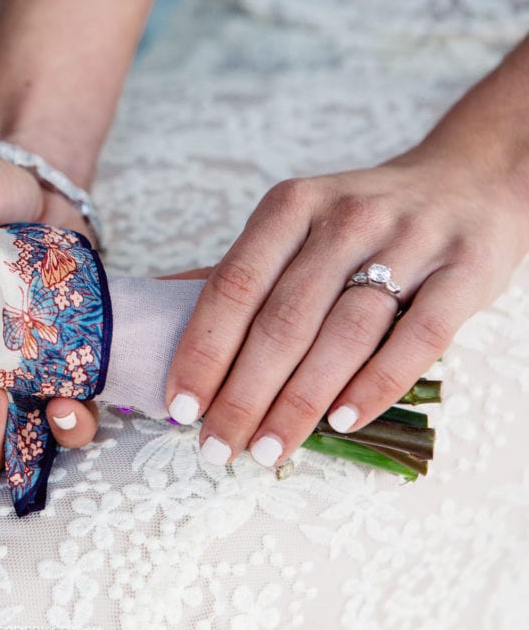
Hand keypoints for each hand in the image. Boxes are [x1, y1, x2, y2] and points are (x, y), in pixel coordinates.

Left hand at [165, 151, 528, 468]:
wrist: (470, 180)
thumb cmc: (362, 219)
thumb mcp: (296, 222)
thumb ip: (241, 270)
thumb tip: (159, 306)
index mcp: (292, 207)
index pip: (234, 286)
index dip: (203, 350)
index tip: (180, 405)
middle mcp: (346, 220)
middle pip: (283, 321)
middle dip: (242, 394)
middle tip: (216, 446)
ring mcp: (410, 243)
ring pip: (343, 335)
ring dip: (299, 402)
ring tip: (266, 450)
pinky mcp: (465, 273)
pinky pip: (416, 339)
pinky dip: (376, 386)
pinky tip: (340, 424)